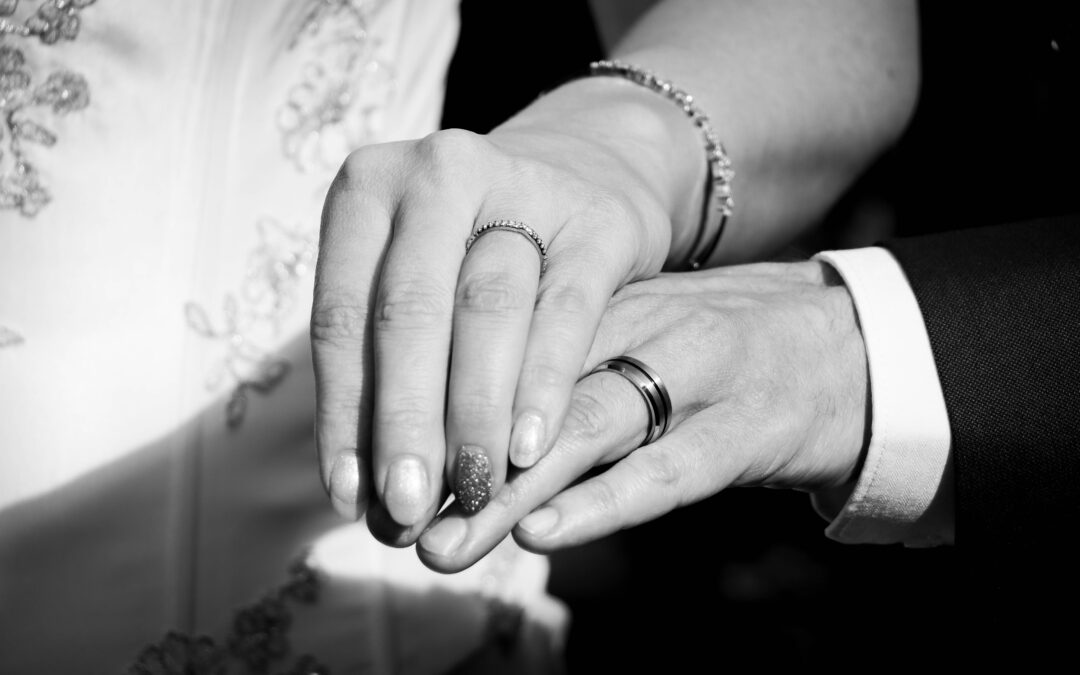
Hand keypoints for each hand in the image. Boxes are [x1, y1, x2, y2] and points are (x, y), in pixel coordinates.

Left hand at [311, 80, 704, 544]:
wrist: (576, 183)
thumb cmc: (467, 257)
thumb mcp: (411, 286)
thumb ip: (383, 371)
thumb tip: (364, 494)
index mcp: (367, 189)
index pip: (340, 316)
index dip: (343, 414)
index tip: (351, 498)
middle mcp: (437, 172)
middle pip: (409, 311)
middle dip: (405, 421)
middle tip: (406, 509)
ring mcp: (521, 185)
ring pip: (487, 309)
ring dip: (473, 412)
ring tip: (469, 489)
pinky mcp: (594, 221)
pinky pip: (565, 311)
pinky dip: (543, 384)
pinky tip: (529, 449)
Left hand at [415, 260, 868, 570]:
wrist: (840, 344)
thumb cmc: (713, 352)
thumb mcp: (630, 333)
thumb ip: (556, 362)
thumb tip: (448, 420)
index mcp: (602, 301)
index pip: (501, 341)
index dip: (432, 400)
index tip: (374, 459)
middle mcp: (642, 324)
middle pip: (530, 384)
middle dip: (454, 453)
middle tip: (390, 512)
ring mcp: (697, 373)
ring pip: (587, 425)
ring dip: (509, 488)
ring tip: (444, 541)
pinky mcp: (746, 427)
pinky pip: (667, 470)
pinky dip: (602, 502)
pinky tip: (544, 530)